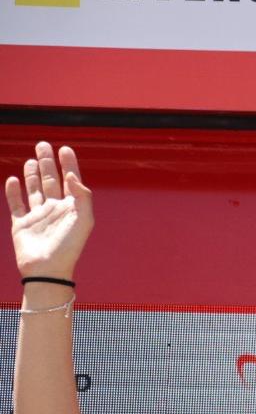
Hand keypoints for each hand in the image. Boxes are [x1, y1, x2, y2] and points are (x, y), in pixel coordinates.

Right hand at [6, 142, 93, 279]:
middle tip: (43, 145)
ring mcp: (37, 216)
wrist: (47, 269)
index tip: (65, 148)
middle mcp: (55, 210)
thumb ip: (82, 195)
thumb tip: (71, 174)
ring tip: (32, 159)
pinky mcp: (21, 224)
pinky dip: (13, 191)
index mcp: (71, 208)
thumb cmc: (69, 246)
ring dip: (32, 174)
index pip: (71, 181)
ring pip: (34, 190)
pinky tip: (14, 179)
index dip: (69, 164)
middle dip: (47, 163)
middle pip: (50, 180)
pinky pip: (16, 204)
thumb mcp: (84, 220)